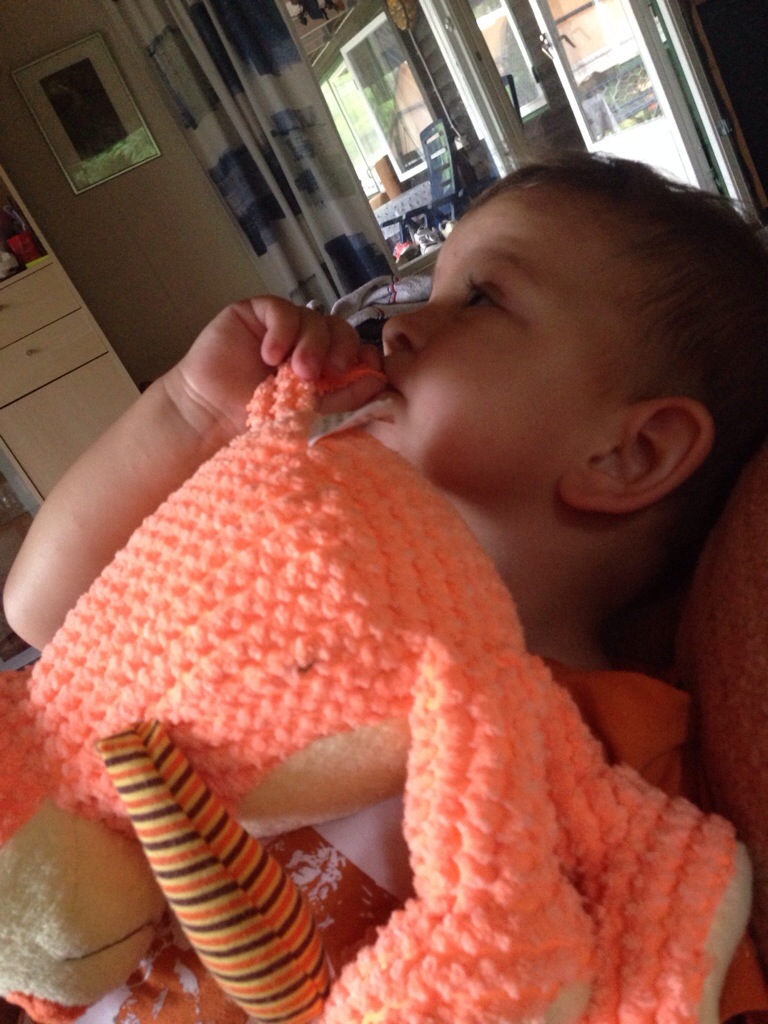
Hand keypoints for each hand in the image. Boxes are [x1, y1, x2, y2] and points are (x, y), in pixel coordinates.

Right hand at [171, 297, 383, 436]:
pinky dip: (283, 331)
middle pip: (340, 329)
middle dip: (339, 349)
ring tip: (294, 372)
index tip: (363, 372)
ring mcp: (283, 327)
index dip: (362, 356)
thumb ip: (345, 397)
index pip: (355, 350)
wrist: (211, 420)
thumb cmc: (258, 423)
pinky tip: (270, 355)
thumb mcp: (311, 415)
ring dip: (310, 344)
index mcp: (325, 369)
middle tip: (325, 373)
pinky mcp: (257, 314)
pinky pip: (282, 309)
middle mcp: (307, 344)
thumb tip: (380, 379)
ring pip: (315, 318)